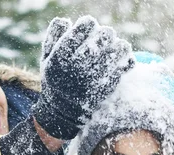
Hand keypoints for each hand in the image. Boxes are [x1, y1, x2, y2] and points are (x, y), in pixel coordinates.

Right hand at [33, 16, 133, 139]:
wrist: (62, 113)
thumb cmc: (55, 81)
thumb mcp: (46, 58)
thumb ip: (54, 36)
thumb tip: (67, 21)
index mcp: (62, 55)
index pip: (86, 26)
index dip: (89, 24)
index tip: (89, 29)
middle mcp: (78, 65)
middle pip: (105, 35)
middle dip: (106, 34)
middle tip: (105, 39)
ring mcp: (94, 77)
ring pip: (118, 48)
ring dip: (119, 45)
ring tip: (116, 48)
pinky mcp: (106, 87)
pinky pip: (124, 66)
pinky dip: (127, 60)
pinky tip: (123, 59)